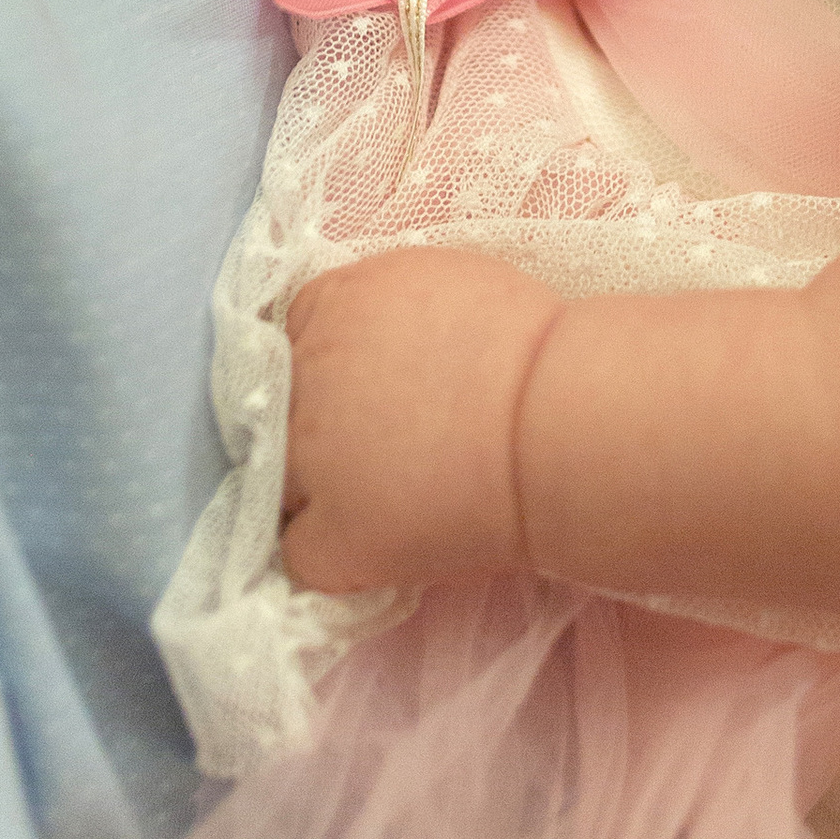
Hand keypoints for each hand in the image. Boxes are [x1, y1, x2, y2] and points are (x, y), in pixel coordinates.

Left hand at [281, 249, 559, 595]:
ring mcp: (308, 459)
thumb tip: (375, 345)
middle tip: (385, 445)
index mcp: (335, 304)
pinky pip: (299, 553)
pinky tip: (379, 545)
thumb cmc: (533, 348)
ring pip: (277, 481)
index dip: (329, 366)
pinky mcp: (333, 536)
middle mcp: (305, 375)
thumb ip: (385, 312)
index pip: (292, 335)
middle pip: (279, 407)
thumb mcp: (444, 285)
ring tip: (387, 498)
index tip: (368, 388)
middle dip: (322, 425)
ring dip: (321, 489)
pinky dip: (333, 553)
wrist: (561, 423)